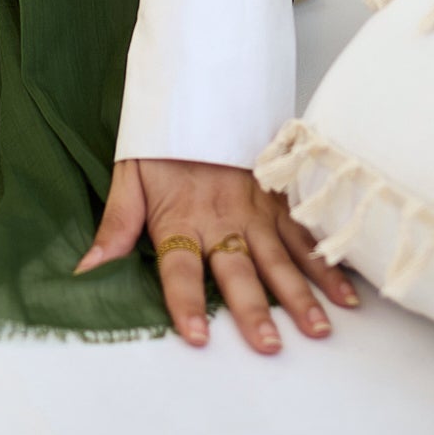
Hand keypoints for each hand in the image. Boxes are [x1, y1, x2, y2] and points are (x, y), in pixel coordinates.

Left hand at [74, 156, 359, 352]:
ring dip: (300, 294)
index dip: (186, 303)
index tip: (197, 337)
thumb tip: (87, 268)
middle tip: (270, 345)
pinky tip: (346, 291)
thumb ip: (115, 225)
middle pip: (238, 270)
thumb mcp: (129, 176)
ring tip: (317, 328)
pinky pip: (304, 233)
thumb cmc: (162, 142)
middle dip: (254, 309)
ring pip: (280, 257)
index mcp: (180, 219)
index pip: (179, 269)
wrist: (198, 89)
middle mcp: (221, 220)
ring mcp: (254, 210)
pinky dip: (327, 262)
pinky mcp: (277, 199)